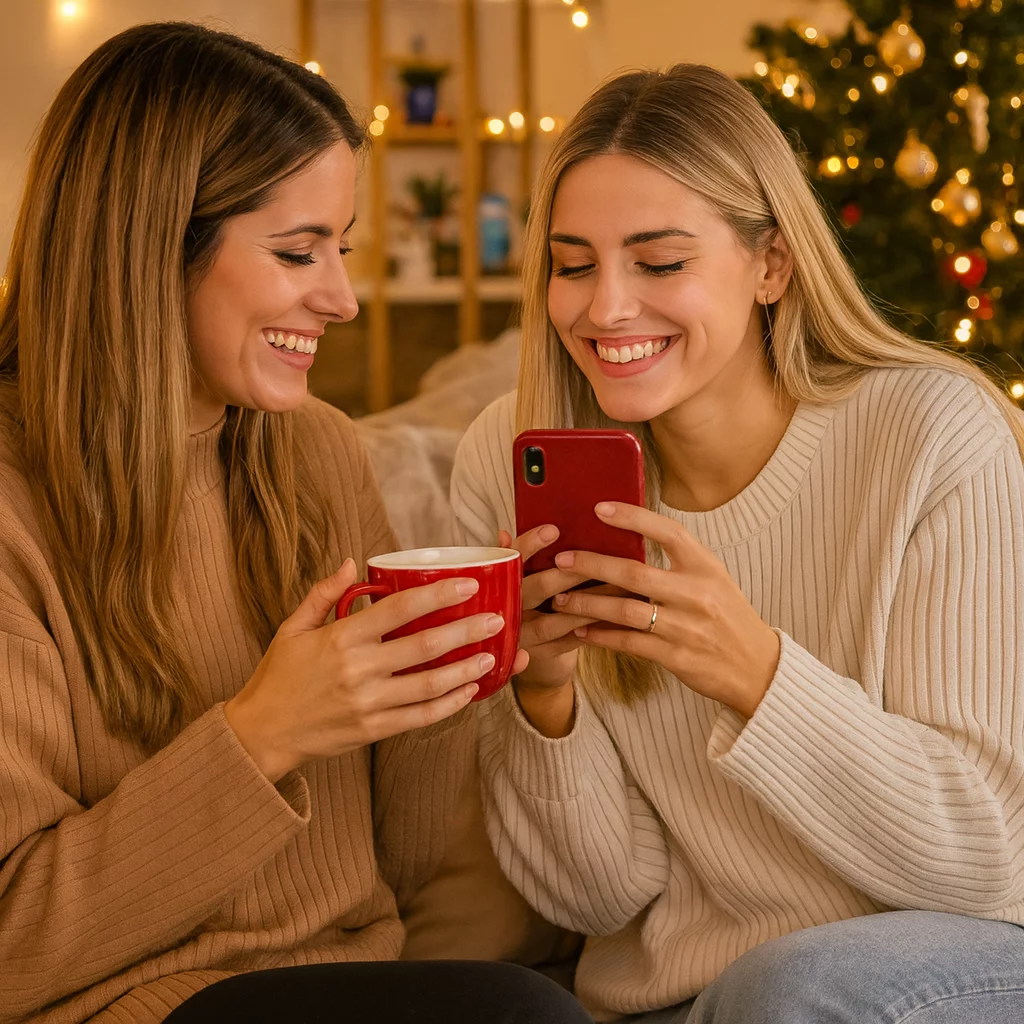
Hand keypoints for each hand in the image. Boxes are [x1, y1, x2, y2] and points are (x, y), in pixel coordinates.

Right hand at [225, 559, 514, 781]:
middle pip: (424, 646)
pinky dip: (449, 705)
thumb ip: (324, 593)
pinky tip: (469, 692)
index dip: (437, 595)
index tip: (468, 585)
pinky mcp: (373, 730)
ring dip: (465, 670)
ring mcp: (368, 702)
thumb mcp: (292, 628)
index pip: (398, 609)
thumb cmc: (278, 676)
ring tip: (492, 656)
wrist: (260, 733)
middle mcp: (359, 669)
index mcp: (342, 638)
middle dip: (465, 631)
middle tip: (496, 620)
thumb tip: (352, 563)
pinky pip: (420, 717)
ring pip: (429, 685)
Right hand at [497, 526, 594, 735]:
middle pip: (534, 588)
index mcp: (500, 583)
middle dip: (567, 574)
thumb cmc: (532, 601)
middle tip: (598, 561)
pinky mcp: (541, 655)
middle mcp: (505, 610)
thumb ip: (518, 556)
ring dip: (586, 605)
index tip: (554, 529)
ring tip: (618, 588)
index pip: (511, 559)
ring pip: (553, 621)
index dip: (530, 544)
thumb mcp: (522, 576)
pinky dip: (591, 630)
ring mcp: (522, 635)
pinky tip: (615, 617)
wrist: (529, 650)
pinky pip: (567, 642)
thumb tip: (506, 533)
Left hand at [552, 503, 779, 718]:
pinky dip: (602, 637)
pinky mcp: (677, 657)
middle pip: (634, 574)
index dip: (633, 517)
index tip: (599, 509)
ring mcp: (686, 627)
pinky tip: (582, 631)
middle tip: (562, 560)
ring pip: (625, 612)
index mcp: (705, 566)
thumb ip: (678, 561)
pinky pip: (630, 644)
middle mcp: (696, 594)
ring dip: (588, 604)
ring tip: (560, 600)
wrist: (757, 667)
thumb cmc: (727, 616)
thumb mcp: (713, 578)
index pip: (667, 532)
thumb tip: (628, 538)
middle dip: (592, 565)